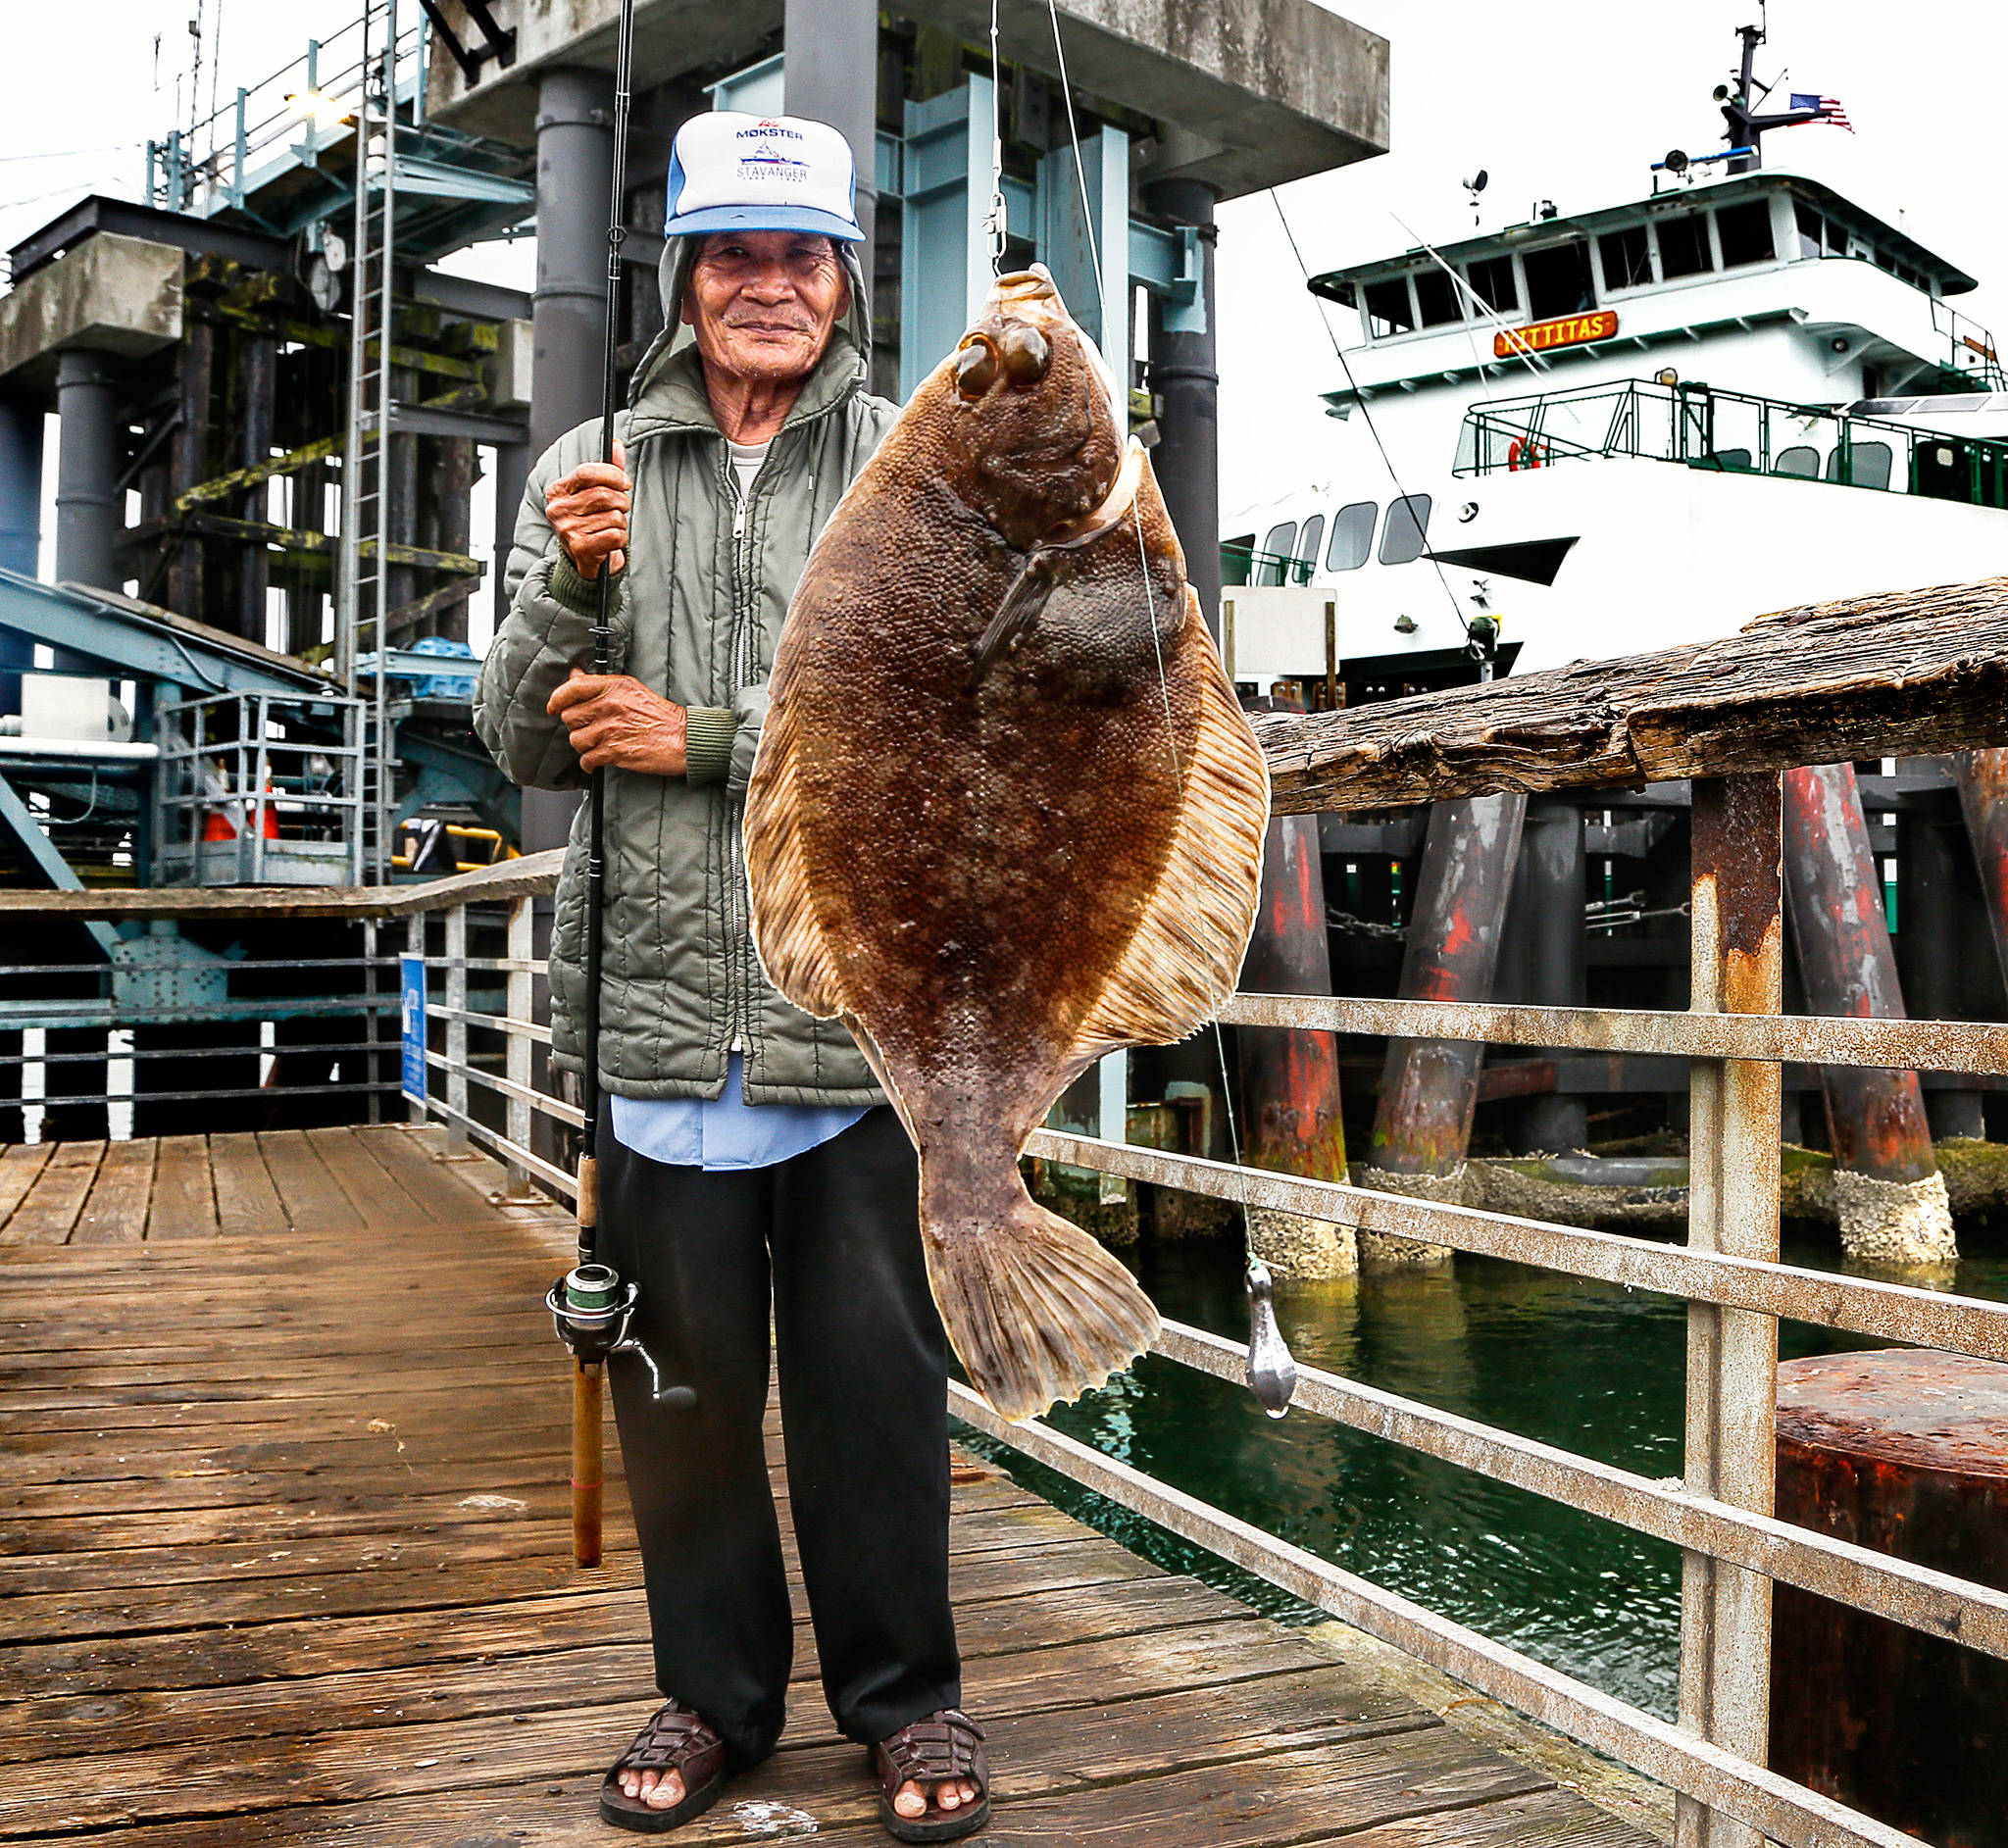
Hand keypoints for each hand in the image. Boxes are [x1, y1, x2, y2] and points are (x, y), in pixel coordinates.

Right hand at [546, 439, 629, 579]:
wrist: (585, 560)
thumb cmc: (591, 522)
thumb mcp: (595, 493)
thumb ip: (607, 469)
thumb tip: (617, 445)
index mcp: (559, 491)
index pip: (588, 472)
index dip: (613, 475)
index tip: (625, 483)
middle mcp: (558, 509)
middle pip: (604, 495)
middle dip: (621, 502)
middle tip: (620, 509)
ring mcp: (567, 530)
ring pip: (614, 516)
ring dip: (621, 523)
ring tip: (610, 528)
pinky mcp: (580, 548)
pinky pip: (615, 535)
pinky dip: (620, 539)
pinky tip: (610, 542)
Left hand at [547, 669, 688, 774]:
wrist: (684, 739)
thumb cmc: (661, 715)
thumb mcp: (631, 689)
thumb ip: (600, 683)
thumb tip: (574, 674)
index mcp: (614, 687)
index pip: (573, 688)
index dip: (557, 699)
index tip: (553, 707)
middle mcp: (610, 705)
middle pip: (570, 717)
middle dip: (577, 726)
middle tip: (590, 729)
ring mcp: (612, 729)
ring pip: (577, 740)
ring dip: (584, 746)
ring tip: (599, 745)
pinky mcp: (615, 751)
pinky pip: (588, 759)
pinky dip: (590, 763)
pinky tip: (598, 760)